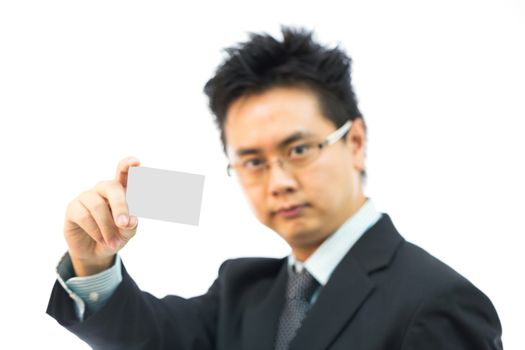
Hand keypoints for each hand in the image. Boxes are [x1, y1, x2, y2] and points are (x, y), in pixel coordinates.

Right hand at [63, 157, 140, 275]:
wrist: (95, 252)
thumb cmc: (115, 235)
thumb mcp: (127, 233)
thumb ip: (131, 225)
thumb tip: (130, 220)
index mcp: (121, 190)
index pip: (124, 173)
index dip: (128, 166)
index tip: (136, 161)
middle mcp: (103, 189)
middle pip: (112, 187)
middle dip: (120, 206)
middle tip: (125, 224)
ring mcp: (87, 196)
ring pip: (98, 206)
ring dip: (107, 227)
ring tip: (113, 243)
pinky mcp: (73, 208)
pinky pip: (84, 216)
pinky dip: (96, 231)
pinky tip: (101, 239)